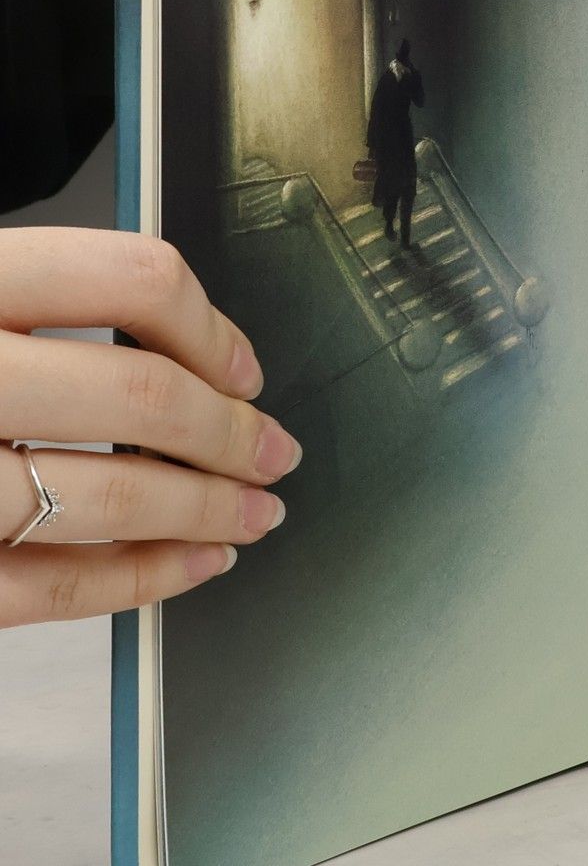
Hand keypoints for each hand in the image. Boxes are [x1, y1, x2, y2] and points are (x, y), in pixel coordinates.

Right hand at [0, 229, 298, 628]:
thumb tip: (184, 342)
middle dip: (232, 433)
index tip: (245, 365)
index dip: (212, 326)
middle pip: (138, 395)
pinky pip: (49, 587)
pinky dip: (138, 581)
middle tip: (275, 451)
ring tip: (251, 515)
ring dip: (206, 511)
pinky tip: (188, 567)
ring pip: (108, 496)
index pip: (132, 277)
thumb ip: (34, 303)